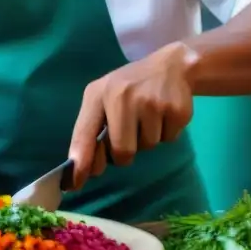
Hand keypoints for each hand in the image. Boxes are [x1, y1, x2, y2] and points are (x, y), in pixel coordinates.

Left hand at [67, 42, 196, 189]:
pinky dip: (166, 132)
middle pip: (122, 152)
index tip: (74, 184)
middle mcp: (123, 96)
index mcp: (99, 94)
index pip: (85, 133)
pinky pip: (168, 140)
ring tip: (149, 114)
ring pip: (147, 147)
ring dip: (147, 138)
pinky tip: (164, 113)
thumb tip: (86, 169)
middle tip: (131, 130)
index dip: (80, 161)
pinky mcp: (177, 110)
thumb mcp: (104, 99)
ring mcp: (152, 102)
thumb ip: (90, 131)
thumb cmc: (130, 87)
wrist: (172, 66)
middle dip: (125, 151)